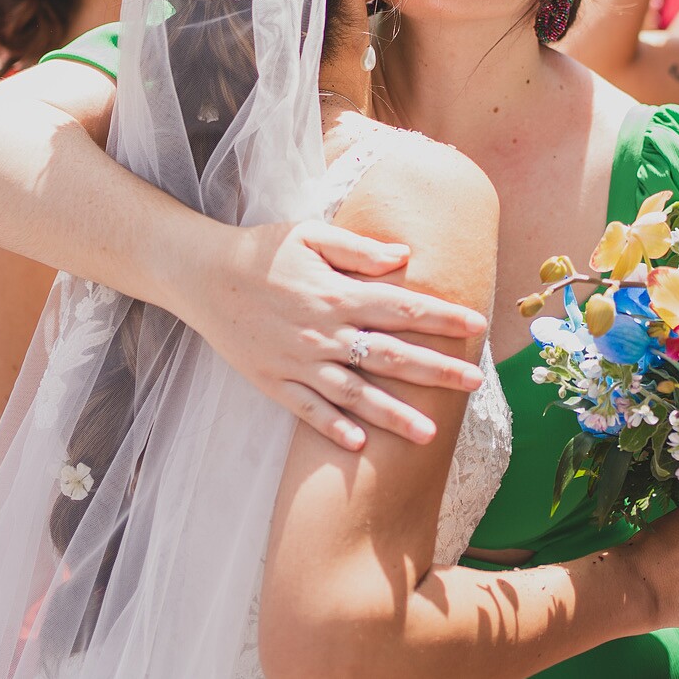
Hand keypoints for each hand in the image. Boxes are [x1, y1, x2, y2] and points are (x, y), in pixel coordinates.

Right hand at [178, 218, 491, 451]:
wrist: (202, 275)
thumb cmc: (262, 250)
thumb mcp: (311, 234)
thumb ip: (359, 250)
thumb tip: (405, 257)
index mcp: (337, 293)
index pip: (402, 306)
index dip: (442, 317)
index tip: (477, 324)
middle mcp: (323, 331)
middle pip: (390, 355)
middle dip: (436, 370)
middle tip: (474, 383)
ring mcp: (298, 361)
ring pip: (354, 394)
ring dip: (393, 414)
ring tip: (429, 433)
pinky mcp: (274, 381)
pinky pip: (308, 410)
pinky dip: (332, 428)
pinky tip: (360, 444)